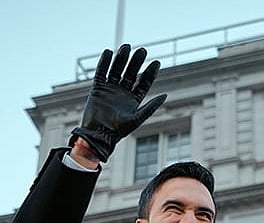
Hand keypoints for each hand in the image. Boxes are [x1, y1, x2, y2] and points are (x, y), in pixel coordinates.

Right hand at [69, 44, 167, 162]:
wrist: (98, 135)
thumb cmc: (118, 131)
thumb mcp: (137, 118)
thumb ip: (150, 106)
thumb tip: (166, 95)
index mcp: (133, 99)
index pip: (144, 82)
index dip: (150, 72)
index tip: (157, 62)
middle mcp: (122, 92)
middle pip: (131, 73)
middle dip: (136, 62)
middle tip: (142, 50)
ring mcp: (110, 89)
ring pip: (116, 70)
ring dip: (121, 58)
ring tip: (126, 46)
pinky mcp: (98, 89)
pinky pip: (101, 72)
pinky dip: (104, 62)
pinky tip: (109, 52)